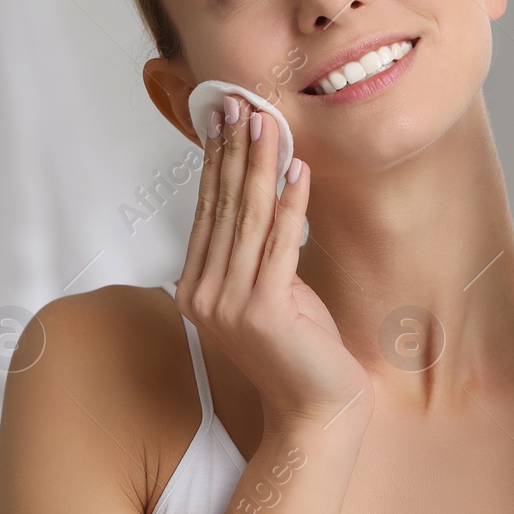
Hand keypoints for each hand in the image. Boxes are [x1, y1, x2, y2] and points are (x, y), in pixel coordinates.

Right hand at [177, 94, 373, 432]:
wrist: (317, 409)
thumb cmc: (301, 349)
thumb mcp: (272, 290)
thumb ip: (257, 252)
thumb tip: (262, 194)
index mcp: (196, 289)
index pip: (207, 211)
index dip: (216, 162)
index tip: (223, 118)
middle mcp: (202, 295)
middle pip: (222, 207)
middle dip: (234, 151)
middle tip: (241, 104)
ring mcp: (229, 305)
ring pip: (248, 219)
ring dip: (261, 165)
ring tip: (270, 124)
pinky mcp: (263, 311)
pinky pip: (280, 245)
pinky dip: (292, 204)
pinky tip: (300, 171)